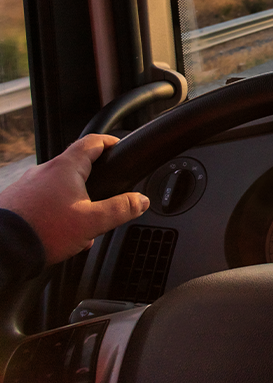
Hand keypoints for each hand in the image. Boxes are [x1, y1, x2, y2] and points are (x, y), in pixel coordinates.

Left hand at [0, 134, 149, 264]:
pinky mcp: (13, 201)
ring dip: (71, 200)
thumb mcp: (93, 222)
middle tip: (103, 195)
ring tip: (78, 223)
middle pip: (74, 166)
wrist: (2, 249)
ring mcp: (25, 185)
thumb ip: (121, 209)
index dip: (108, 142)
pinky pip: (39, 200)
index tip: (117, 146)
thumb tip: (141, 200)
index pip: (91, 142)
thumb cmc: (44, 230)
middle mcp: (42, 171)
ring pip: (56, 186)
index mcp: (65, 168)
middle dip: (91, 181)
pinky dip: (52, 210)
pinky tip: (56, 231)